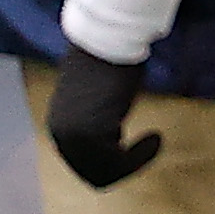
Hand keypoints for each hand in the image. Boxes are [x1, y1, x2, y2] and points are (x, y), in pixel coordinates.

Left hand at [45, 42, 159, 188]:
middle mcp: (60, 135)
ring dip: (134, 164)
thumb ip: (95, 122)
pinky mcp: (90, 134)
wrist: (109, 39)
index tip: (133, 148)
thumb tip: (111, 141)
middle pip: (93, 174)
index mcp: (59, 127)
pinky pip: (117, 164)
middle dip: (124, 167)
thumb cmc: (110, 60)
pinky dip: (141, 158)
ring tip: (154, 140)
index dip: (112, 162)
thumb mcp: (97, 98)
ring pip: (106, 174)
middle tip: (149, 145)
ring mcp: (73, 136)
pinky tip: (155, 138)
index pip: (83, 165)